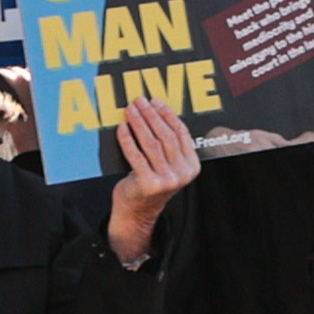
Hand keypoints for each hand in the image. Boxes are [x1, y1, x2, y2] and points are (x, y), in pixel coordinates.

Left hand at [108, 102, 201, 261]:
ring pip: (151, 143)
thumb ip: (169, 144)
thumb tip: (155, 109)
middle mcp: (181, 174)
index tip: (155, 102)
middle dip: (151, 115)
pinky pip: (135, 156)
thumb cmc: (151, 181)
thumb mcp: (168, 164)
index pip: (181, 133)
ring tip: (130, 109)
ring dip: (139, 123)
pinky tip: (122, 128)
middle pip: (166, 136)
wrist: (138, 212)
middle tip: (139, 101)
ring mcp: (165, 180)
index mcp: (191, 166)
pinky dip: (127, 140)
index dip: (167, 114)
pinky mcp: (147, 184)